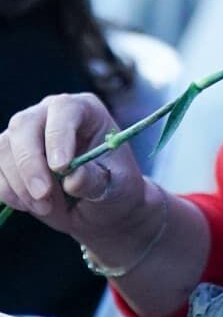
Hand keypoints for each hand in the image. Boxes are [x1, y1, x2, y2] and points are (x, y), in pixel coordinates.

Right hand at [0, 93, 152, 242]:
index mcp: (85, 110)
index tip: (61, 168)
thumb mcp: (117, 186)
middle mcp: (51, 114)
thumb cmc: (115, 187)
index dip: (58, 136)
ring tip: (46, 206)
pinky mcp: (7, 156)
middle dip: (30, 163)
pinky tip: (32, 206)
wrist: (99, 206)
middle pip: (24, 125)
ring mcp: (26, 134)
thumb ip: (96, 179)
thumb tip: (73, 177)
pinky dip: (8, 192)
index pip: (64, 109)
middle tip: (43, 195)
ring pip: (4, 148)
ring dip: (19, 183)